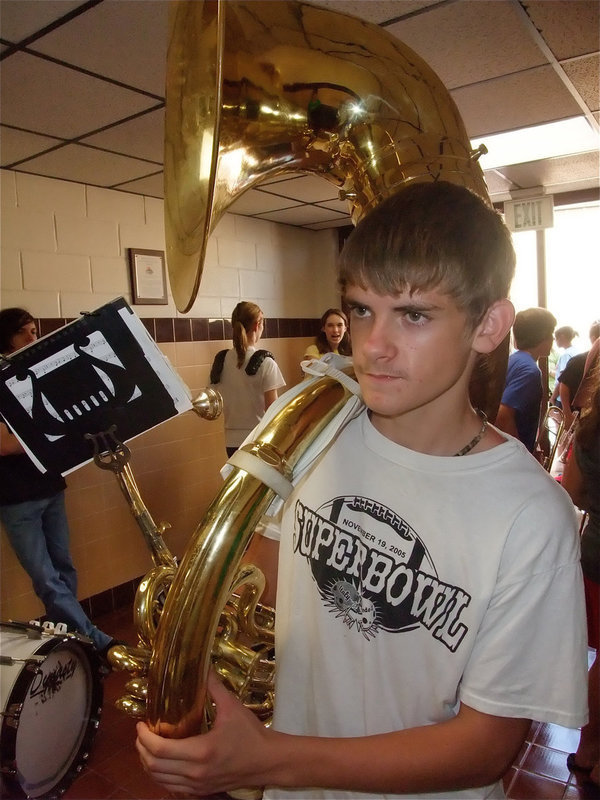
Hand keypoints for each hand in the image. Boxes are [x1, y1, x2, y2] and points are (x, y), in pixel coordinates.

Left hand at [136, 671, 271, 796]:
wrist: (268, 761)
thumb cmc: (251, 734)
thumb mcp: (232, 707)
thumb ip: (213, 687)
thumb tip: (202, 667)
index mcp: (201, 751)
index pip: (160, 749)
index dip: (144, 737)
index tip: (140, 724)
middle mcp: (195, 772)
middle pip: (154, 766)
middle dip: (141, 750)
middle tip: (141, 734)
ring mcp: (197, 785)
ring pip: (159, 780)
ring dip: (148, 763)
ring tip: (147, 746)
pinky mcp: (201, 791)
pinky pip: (171, 787)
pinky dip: (160, 775)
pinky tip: (162, 762)